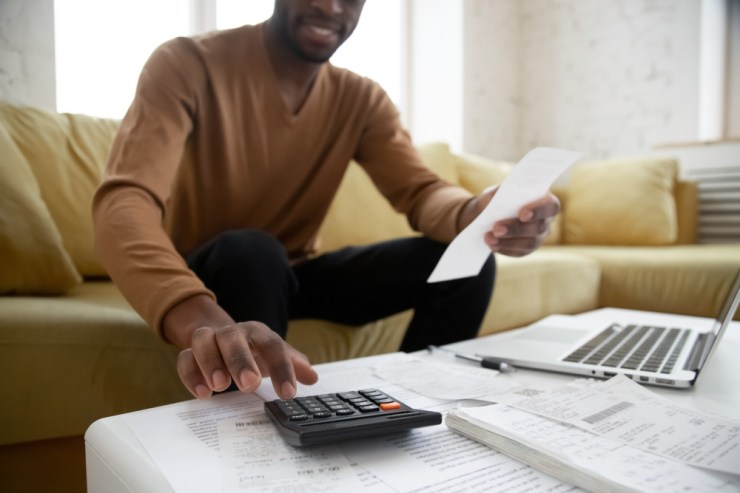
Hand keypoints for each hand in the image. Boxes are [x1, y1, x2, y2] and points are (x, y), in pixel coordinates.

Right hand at [164, 295, 318, 399]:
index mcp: (257, 332)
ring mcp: (208, 339)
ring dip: (211, 363)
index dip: (282, 368)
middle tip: (249, 384)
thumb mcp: (273, 355)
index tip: (288, 393)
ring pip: (204, 341)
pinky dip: (191, 375)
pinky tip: (203, 394)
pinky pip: (184, 358)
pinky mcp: (189, 352)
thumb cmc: (253, 350)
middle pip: (233, 338)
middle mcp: (232, 332)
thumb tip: (312, 377)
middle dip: (241, 360)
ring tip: (221, 387)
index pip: (272, 344)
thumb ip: (292, 364)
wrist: (219, 336)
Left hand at [483, 192, 559, 256]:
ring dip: (507, 241)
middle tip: (497, 229)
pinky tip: (492, 245)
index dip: (538, 211)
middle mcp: (546, 220)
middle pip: (538, 227)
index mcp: (544, 200)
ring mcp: (539, 236)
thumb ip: (499, 194)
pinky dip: (504, 248)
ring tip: (489, 238)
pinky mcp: (528, 248)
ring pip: (529, 243)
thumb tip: (499, 201)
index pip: (550, 206)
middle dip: (516, 229)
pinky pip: (520, 252)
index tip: (522, 214)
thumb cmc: (497, 199)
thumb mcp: (496, 193)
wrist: (488, 215)